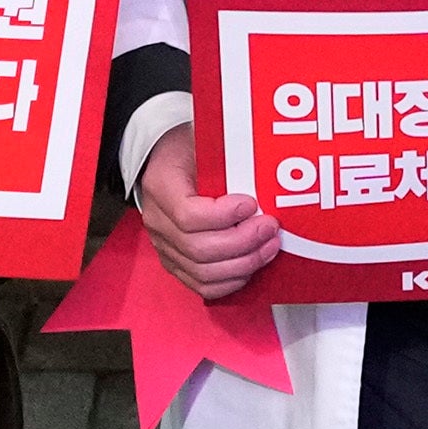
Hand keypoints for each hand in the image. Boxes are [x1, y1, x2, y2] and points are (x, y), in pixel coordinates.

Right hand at [134, 123, 280, 299]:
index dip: (224, 216)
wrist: (165, 160)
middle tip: (269, 227)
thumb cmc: (188, 150)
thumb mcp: (203, 143)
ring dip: (243, 263)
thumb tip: (268, 176)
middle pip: (198, 249)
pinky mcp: (175, 263)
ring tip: (269, 246)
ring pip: (202, 272)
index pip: (188, 215)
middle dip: (243, 242)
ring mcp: (164, 247)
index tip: (251, 204)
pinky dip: (230, 281)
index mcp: (161, 187)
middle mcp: (158, 222)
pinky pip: (201, 285)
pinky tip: (251, 265)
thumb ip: (227, 162)